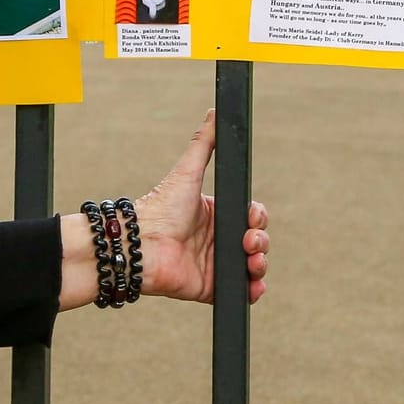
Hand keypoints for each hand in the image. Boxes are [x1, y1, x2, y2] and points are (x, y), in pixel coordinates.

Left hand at [134, 109, 269, 304]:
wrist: (141, 245)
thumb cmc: (161, 208)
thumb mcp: (187, 172)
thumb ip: (203, 143)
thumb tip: (215, 111)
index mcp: (215, 214)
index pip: (250, 217)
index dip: (257, 219)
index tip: (253, 218)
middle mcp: (217, 239)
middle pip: (257, 241)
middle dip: (262, 242)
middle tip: (249, 242)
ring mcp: (215, 264)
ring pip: (253, 266)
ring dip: (260, 264)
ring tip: (252, 262)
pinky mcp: (211, 287)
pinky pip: (240, 292)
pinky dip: (252, 291)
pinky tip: (253, 286)